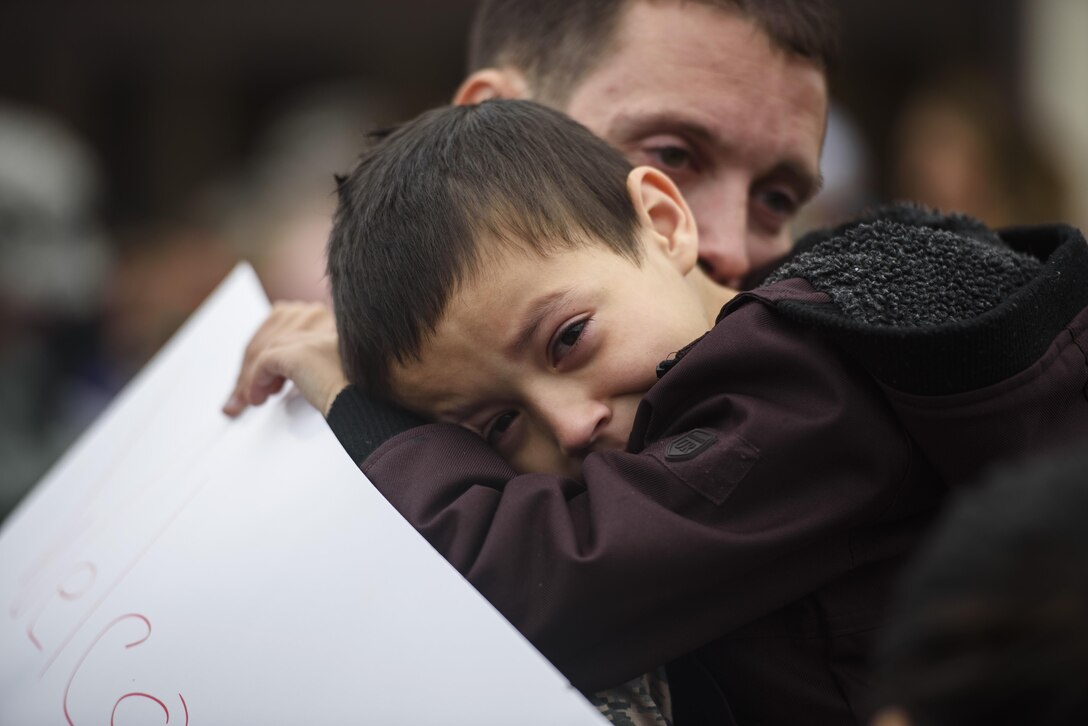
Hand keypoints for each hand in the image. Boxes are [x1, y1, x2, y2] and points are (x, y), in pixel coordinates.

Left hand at [222, 301, 348, 417]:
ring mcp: (307, 335)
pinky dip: (256, 382)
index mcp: (325, 317)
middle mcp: (316, 319)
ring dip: (251, 377)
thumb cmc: (358, 391)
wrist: (368, 403)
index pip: (280, 329)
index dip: (264, 356)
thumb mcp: (330, 367)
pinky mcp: (297, 353)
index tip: (260, 379)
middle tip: (245, 394)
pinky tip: (259, 398)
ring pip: (263, 350)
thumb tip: (279, 375)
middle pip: (268, 338)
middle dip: (252, 368)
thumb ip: (307, 361)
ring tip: (253, 398)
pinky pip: (263, 364)